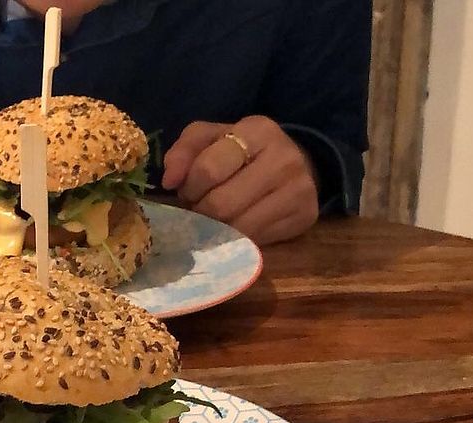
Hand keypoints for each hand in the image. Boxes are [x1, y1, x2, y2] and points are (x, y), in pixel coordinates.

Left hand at [162, 116, 318, 244]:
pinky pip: (255, 241)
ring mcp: (297, 189)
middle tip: (201, 209)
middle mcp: (283, 158)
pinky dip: (236, 240)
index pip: (208, 170)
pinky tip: (235, 229)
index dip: (190, 188)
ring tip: (216, 219)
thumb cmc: (244, 154)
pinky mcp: (304, 217)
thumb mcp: (212, 139)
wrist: (297, 166)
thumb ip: (185, 151)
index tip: (189, 191)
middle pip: (220, 205)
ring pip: (237, 229)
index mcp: (258, 130)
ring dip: (216, 230)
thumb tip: (169, 179)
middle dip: (201, 212)